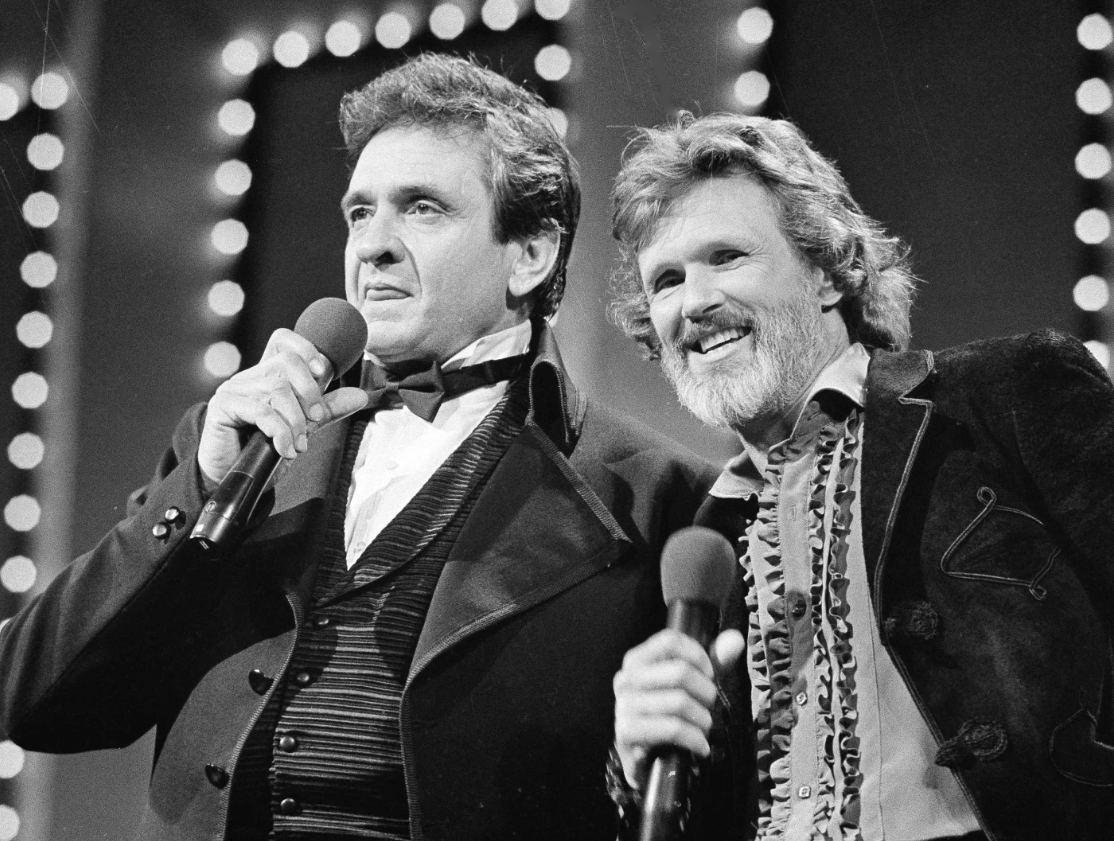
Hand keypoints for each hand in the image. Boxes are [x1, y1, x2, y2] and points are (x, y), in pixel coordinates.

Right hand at [198, 328, 368, 489]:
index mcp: (267, 376)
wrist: (231, 478)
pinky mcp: (223, 406)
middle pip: (287, 363)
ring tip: (298, 444)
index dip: (306, 349)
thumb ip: (327, 410)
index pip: (283, 340)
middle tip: (316, 420)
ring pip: (278, 390)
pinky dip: (281, 432)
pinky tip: (285, 449)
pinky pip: (262, 411)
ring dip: (296, 421)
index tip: (324, 374)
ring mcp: (234, 389)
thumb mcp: (301, 428)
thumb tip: (359, 396)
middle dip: (310, 393)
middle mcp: (249, 377)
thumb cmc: (263, 453)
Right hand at [612, 628, 744, 791]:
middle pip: (680, 672)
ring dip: (702, 720)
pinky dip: (694, 739)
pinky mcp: (626, 733)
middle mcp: (626, 679)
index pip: (669, 641)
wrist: (648, 764)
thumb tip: (736, 639)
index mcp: (637, 661)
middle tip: (709, 708)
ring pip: (679, 702)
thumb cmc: (669, 718)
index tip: (709, 675)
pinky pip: (672, 728)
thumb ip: (714, 662)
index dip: (698, 656)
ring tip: (704, 729)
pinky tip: (700, 746)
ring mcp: (623, 705)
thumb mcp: (692, 687)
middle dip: (705, 693)